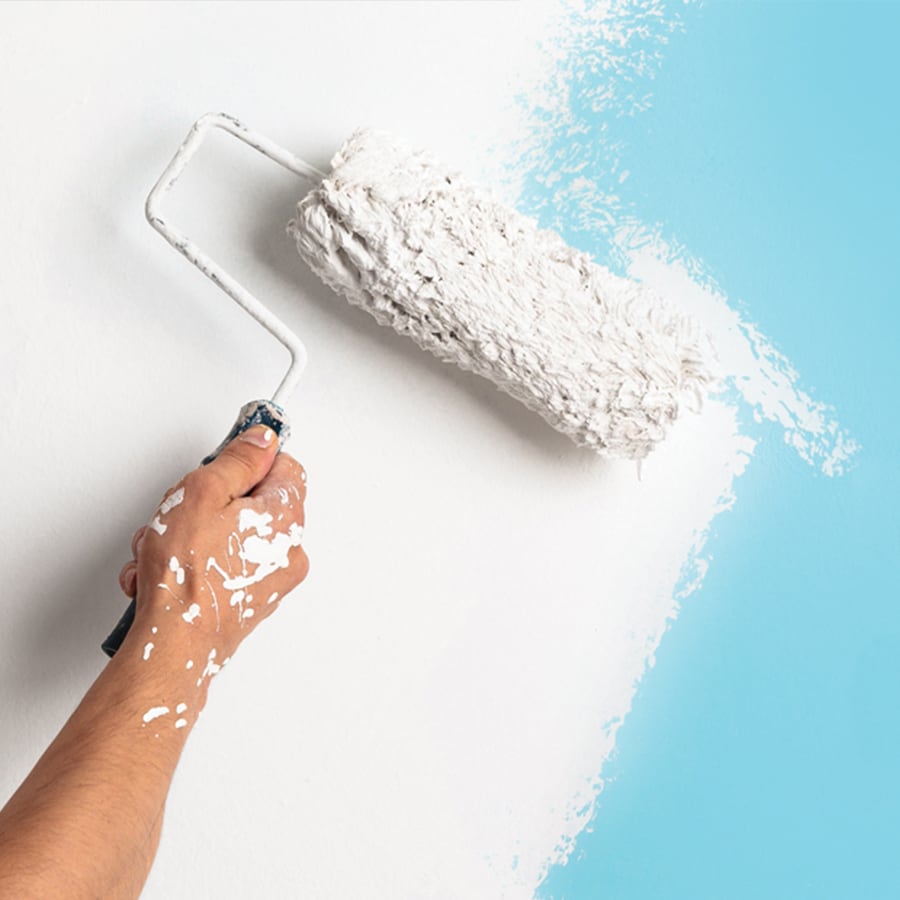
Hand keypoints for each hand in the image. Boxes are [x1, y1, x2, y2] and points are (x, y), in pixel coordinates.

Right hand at [117, 425, 308, 678]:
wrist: (173, 645)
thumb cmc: (188, 576)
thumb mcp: (204, 492)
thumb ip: (238, 460)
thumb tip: (261, 440)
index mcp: (286, 516)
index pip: (284, 467)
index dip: (249, 461)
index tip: (223, 462)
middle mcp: (289, 550)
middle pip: (251, 504)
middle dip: (206, 505)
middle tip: (179, 514)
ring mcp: (271, 580)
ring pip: (228, 537)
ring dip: (188, 539)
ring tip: (160, 552)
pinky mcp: (249, 603)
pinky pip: (222, 569)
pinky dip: (192, 568)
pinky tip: (161, 576)